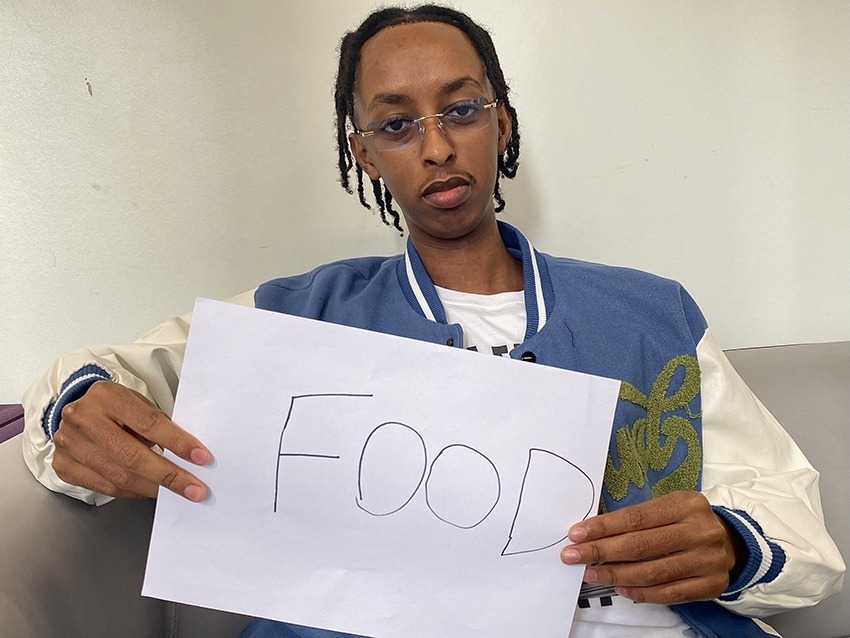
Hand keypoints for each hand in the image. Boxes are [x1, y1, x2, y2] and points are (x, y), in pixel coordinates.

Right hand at [52, 380, 209, 500]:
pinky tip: (151, 491)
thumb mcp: (138, 403)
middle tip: (195, 489)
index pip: (148, 423)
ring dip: (153, 488)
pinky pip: (106, 486)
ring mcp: (69, 444)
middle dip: (168, 475)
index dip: (177, 442)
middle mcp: (82, 419)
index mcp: (107, 396)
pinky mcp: (63, 465)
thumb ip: (158, 424)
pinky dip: (133, 492)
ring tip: (178, 493)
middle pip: (131, 455)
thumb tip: (188, 455)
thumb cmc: (117, 407)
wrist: (77, 410)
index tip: (201, 457)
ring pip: (118, 476)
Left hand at [560, 491, 739, 603]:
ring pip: (652, 572)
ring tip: (592, 574)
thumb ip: (637, 519)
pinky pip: (668, 593)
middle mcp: (700, 531)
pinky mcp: (711, 585)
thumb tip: (594, 533)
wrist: (731, 541)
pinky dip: (641, 593)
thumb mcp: (668, 507)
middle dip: (601, 552)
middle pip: (641, 545)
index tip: (577, 534)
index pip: (636, 518)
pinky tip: (621, 588)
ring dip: (616, 575)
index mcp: (685, 504)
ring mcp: (707, 560)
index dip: (603, 527)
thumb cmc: (687, 521)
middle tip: (574, 555)